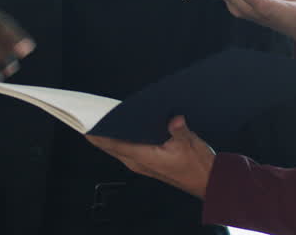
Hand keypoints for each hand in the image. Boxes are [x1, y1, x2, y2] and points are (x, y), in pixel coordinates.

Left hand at [87, 116, 215, 199]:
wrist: (209, 182)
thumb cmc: (198, 167)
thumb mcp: (190, 144)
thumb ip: (178, 130)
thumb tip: (174, 118)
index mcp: (144, 157)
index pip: (113, 144)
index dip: (98, 134)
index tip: (87, 122)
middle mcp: (138, 162)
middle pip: (110, 146)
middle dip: (100, 131)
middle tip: (92, 113)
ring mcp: (142, 163)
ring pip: (117, 147)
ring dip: (110, 135)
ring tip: (105, 115)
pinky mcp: (148, 162)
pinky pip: (127, 148)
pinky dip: (121, 138)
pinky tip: (125, 125)